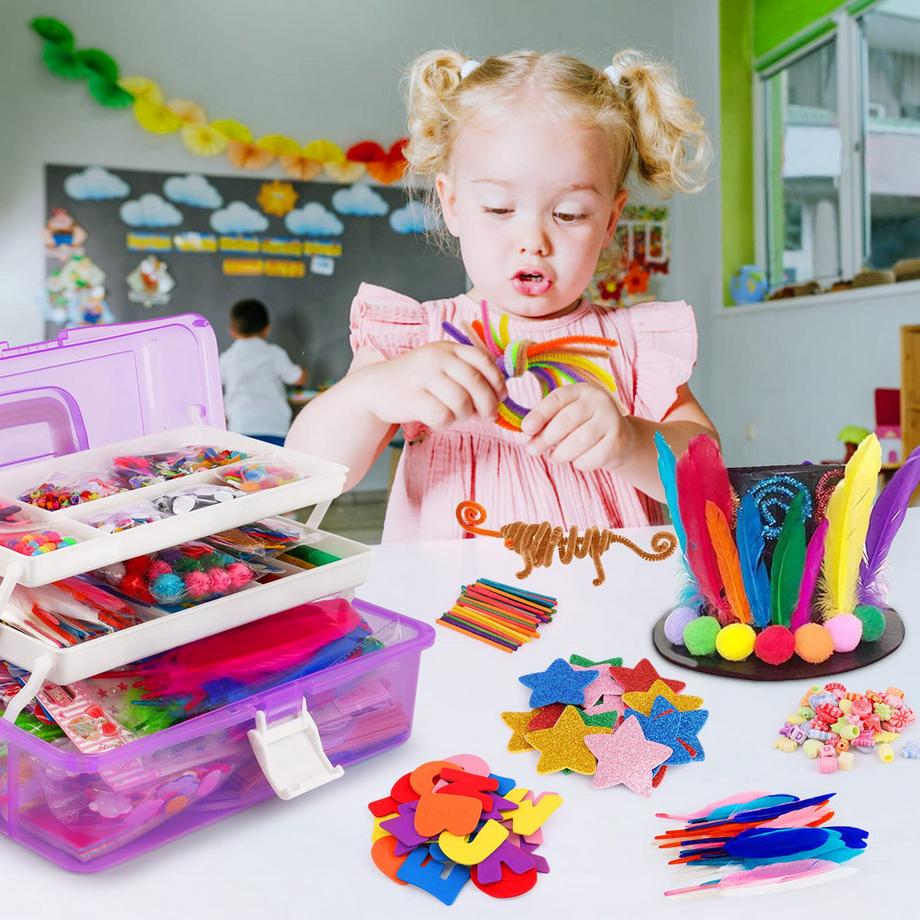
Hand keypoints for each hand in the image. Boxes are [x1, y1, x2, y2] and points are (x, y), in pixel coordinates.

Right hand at [358, 342, 506, 428]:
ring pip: (461, 403)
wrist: (375, 388)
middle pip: (476, 383)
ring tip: (456, 415)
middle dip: (488, 404)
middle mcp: (436, 358)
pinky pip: (443, 416)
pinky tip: (438, 419)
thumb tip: (501, 395)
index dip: (497, 382)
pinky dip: (446, 423)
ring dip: (465, 415)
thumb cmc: (416, 380)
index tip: (501, 397)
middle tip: (488, 416)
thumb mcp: (441, 365)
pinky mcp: (412, 397)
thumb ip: (467, 372)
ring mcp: (423, 376)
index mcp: (448, 348)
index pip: (483, 360)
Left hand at [521, 384, 634, 470]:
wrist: (621, 440)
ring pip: (577, 442)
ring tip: (555, 456)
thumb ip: (548, 422)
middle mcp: (598, 400)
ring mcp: (611, 420)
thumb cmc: (584, 427)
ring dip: (560, 454)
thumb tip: (529, 433)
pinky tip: (578, 460)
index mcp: (581, 390)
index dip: (539, 414)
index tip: (526, 428)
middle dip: (544, 438)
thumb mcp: (566, 416)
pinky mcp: (618, 441)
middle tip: (532, 450)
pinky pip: (590, 458)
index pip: (557, 398)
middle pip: (566, 421)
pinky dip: (578, 464)